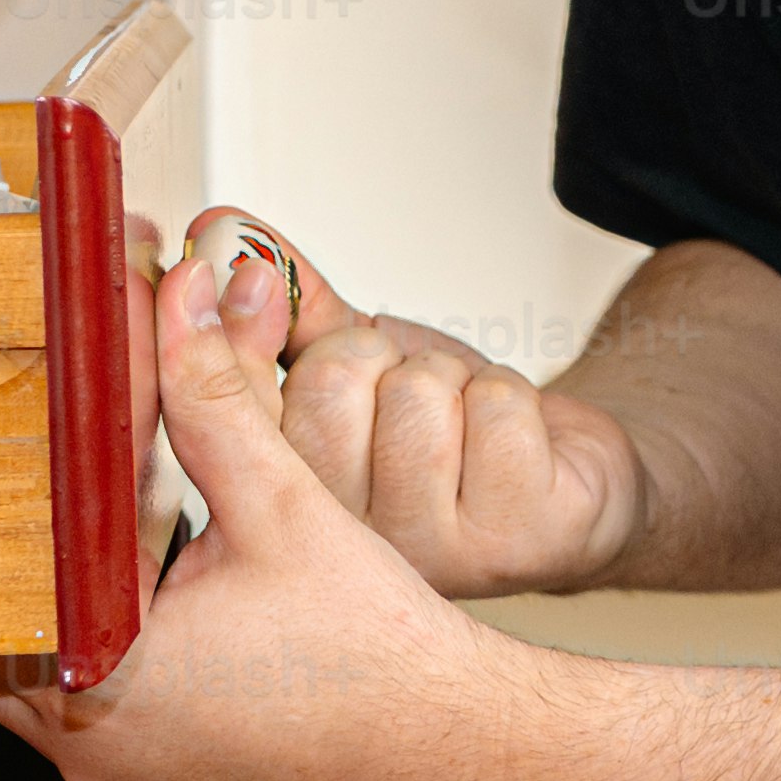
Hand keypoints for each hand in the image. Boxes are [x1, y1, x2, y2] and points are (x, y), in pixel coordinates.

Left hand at [0, 237, 549, 780]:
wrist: (461, 757)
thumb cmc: (385, 671)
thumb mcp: (284, 506)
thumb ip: (213, 396)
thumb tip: (180, 308)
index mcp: (98, 683)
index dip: (3, 480)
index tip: (25, 420)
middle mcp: (88, 743)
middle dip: (21, 532)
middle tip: (36, 452)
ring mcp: (120, 765)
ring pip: (44, 652)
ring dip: (64, 578)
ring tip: (94, 495)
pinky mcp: (158, 767)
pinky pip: (96, 683)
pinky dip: (106, 621)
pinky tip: (147, 562)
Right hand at [227, 221, 652, 601]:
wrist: (557, 487)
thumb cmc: (451, 432)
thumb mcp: (362, 363)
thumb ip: (291, 304)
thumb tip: (223, 230)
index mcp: (289, 502)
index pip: (237, 402)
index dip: (245, 325)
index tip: (251, 274)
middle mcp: (345, 543)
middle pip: (332, 380)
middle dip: (384, 357)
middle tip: (412, 396)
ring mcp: (428, 550)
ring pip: (418, 392)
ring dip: (456, 381)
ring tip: (464, 424)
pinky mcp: (509, 540)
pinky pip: (495, 407)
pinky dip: (510, 398)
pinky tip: (511, 446)